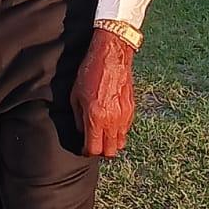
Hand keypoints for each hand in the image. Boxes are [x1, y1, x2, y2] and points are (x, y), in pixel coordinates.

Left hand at [70, 30, 136, 158]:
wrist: (112, 56)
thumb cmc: (91, 72)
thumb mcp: (76, 95)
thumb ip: (78, 118)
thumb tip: (82, 132)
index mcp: (96, 117)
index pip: (94, 149)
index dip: (87, 151)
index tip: (83, 147)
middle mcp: (112, 120)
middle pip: (110, 152)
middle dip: (100, 151)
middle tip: (93, 142)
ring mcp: (124, 116)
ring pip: (120, 143)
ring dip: (111, 142)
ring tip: (102, 133)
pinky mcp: (132, 109)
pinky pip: (126, 129)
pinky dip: (118, 131)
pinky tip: (110, 122)